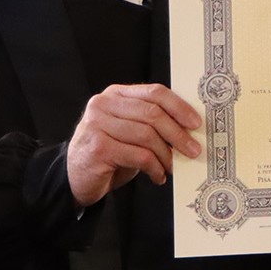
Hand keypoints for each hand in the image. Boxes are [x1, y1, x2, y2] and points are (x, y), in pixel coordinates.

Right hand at [65, 83, 203, 207]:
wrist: (75, 177)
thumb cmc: (108, 153)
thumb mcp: (128, 130)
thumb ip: (149, 122)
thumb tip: (188, 128)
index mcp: (115, 94)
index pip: (154, 92)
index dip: (179, 107)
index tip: (195, 123)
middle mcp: (104, 105)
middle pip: (153, 114)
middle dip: (178, 134)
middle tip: (193, 150)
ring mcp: (98, 125)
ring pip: (147, 136)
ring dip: (166, 155)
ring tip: (172, 167)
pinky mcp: (98, 148)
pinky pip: (139, 156)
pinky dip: (155, 168)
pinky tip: (158, 176)